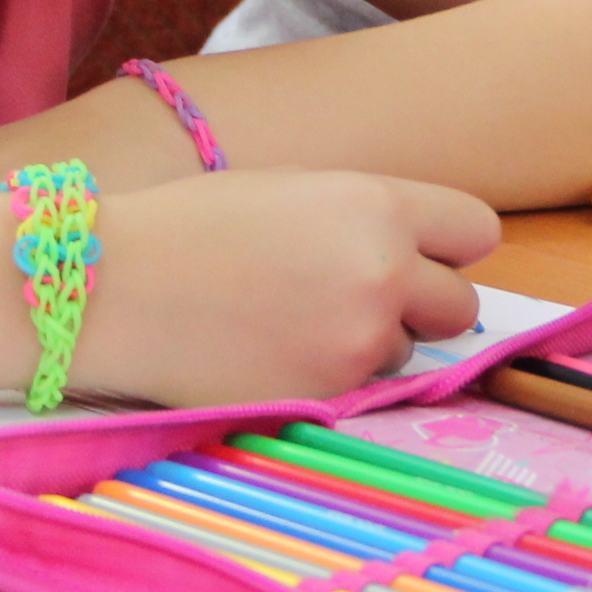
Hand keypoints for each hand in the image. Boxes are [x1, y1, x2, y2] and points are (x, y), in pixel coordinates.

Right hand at [66, 169, 499, 405]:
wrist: (114, 287)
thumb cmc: (196, 224)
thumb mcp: (298, 191)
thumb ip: (369, 220)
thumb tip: (419, 256)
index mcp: (379, 207)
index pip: (477, 232)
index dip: (450, 245)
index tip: (426, 254)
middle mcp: (383, 277)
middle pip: (460, 306)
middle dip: (422, 303)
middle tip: (364, 298)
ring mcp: (356, 346)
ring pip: (405, 354)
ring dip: (370, 344)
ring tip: (294, 322)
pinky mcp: (323, 399)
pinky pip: (358, 392)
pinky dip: (330, 378)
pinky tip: (274, 353)